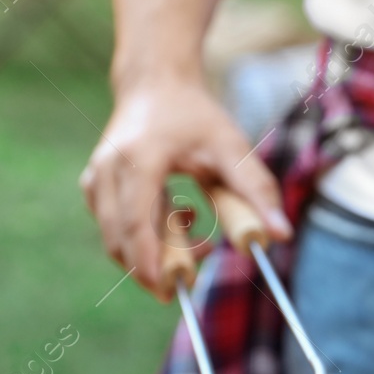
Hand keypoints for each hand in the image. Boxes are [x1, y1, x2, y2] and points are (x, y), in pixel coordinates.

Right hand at [80, 78, 290, 299]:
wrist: (155, 82)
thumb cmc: (194, 114)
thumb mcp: (231, 146)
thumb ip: (256, 189)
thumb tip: (280, 236)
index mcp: (138, 158)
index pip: (135, 220)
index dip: (148, 260)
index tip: (167, 291)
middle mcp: (107, 169)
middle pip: (120, 238)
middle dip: (153, 267)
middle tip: (193, 275)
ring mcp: (95, 178)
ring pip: (114, 237)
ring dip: (153, 250)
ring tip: (194, 225)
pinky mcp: (94, 186)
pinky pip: (113, 227)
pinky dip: (142, 236)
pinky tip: (178, 215)